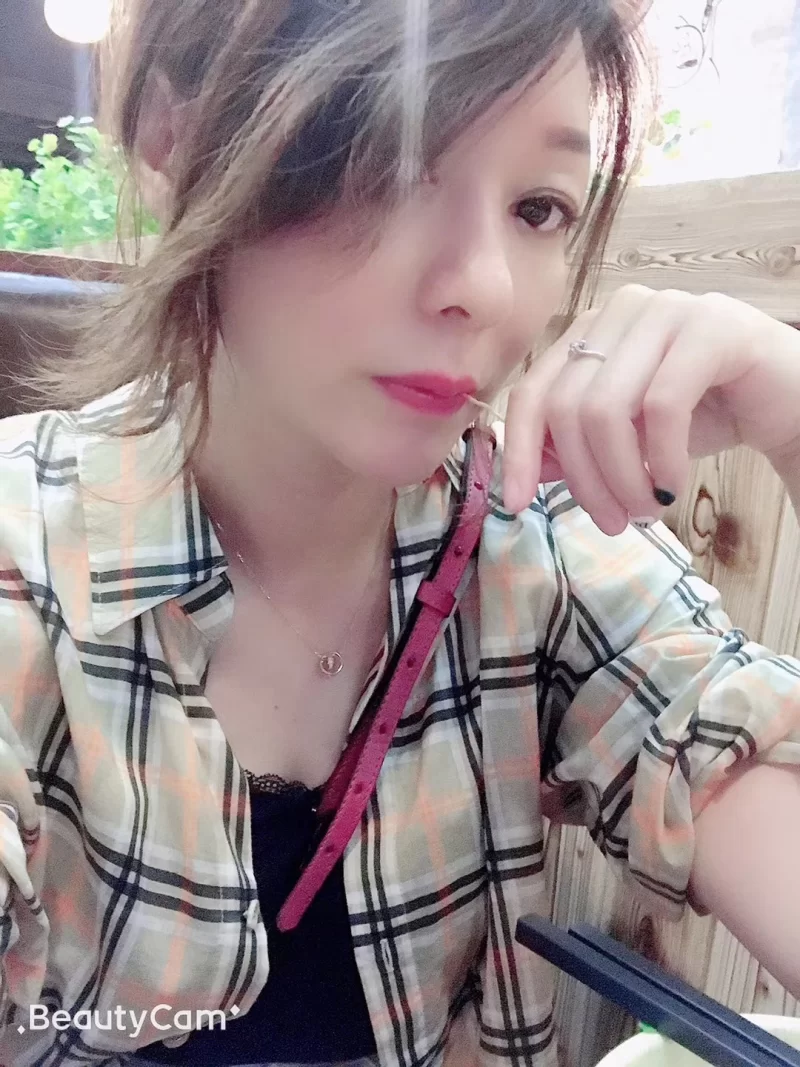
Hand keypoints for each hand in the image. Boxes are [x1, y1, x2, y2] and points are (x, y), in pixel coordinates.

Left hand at [502, 285, 799, 533]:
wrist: (790, 403)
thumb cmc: (705, 415)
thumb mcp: (627, 437)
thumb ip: (575, 446)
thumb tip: (522, 472)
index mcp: (592, 330)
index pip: (534, 391)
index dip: (519, 451)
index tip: (515, 504)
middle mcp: (622, 309)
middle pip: (567, 407)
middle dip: (584, 479)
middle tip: (612, 522)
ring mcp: (667, 310)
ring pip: (606, 409)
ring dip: (622, 477)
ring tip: (644, 510)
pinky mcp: (713, 326)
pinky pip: (661, 407)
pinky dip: (660, 460)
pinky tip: (671, 486)